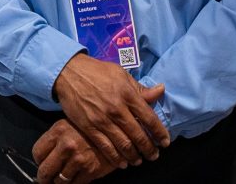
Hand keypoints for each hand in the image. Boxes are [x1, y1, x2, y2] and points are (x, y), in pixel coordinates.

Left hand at [32, 120, 116, 183]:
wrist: (120, 130)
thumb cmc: (94, 126)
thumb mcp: (72, 123)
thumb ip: (57, 138)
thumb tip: (46, 156)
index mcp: (58, 130)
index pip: (37, 152)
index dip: (40, 161)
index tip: (44, 163)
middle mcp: (66, 145)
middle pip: (44, 171)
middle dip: (45, 178)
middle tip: (48, 179)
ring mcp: (78, 159)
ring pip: (59, 181)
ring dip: (61, 181)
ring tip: (65, 177)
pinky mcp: (90, 170)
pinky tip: (77, 177)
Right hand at [53, 53, 168, 167]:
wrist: (70, 73)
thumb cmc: (98, 72)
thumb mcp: (122, 74)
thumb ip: (140, 88)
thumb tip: (161, 90)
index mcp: (127, 94)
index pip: (149, 118)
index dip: (159, 132)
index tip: (165, 142)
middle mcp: (117, 108)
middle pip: (138, 134)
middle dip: (149, 148)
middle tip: (154, 156)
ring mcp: (102, 119)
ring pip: (123, 144)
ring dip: (134, 156)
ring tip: (139, 161)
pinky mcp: (89, 127)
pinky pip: (105, 147)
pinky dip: (115, 158)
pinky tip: (122, 163)